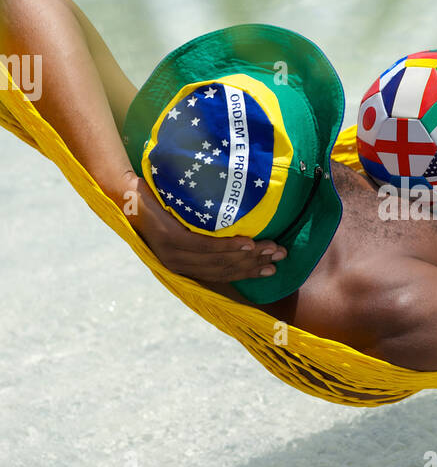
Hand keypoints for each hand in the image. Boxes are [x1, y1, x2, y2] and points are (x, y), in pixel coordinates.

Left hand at [117, 172, 285, 283]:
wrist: (126, 192)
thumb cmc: (160, 205)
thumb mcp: (184, 223)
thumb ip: (204, 236)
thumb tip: (240, 233)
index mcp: (182, 265)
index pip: (221, 274)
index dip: (248, 273)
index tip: (272, 268)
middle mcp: (177, 265)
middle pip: (223, 270)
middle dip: (255, 265)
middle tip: (280, 256)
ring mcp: (172, 254)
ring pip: (216, 261)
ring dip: (248, 256)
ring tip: (270, 248)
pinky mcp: (169, 239)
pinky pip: (204, 246)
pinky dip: (228, 246)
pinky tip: (247, 243)